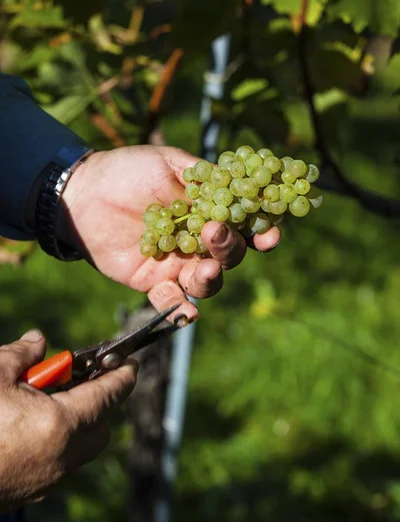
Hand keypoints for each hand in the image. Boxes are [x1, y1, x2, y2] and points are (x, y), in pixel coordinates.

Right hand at [0, 330, 136, 511]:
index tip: (130, 363)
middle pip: (101, 425)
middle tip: (74, 380)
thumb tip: (38, 341)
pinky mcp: (33, 492)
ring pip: (83, 447)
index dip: (123, 375)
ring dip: (76, 421)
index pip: (110, 395)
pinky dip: (57, 440)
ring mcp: (50, 479)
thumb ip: (21, 354)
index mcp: (60, 423)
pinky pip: (61, 461)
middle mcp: (64, 455)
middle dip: (98, 401)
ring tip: (44, 401)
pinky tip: (27, 426)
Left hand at [61, 146, 280, 320]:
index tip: (270, 233)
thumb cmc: (128, 171)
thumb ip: (201, 176)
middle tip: (214, 232)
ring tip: (205, 267)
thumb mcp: (168, 163)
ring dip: (211, 278)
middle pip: (229, 256)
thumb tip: (236, 183)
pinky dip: (180, 309)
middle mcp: (199, 242)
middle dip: (230, 247)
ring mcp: (177, 264)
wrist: (84, 193)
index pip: (243, 226)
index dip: (260, 231)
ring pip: (206, 281)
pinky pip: (171, 301)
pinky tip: (185, 312)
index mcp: (208, 213)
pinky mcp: (153, 282)